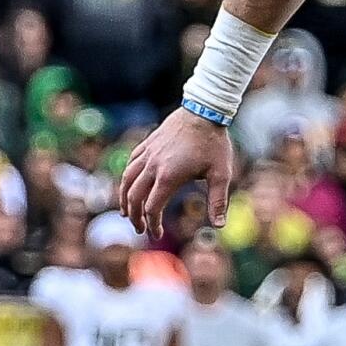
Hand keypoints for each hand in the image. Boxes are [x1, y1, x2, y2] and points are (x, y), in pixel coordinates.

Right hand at [116, 110, 233, 235]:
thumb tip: (219, 226)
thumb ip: (218, 201)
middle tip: (139, 229)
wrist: (204, 110)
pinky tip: (130, 184)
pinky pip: (131, 163)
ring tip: (126, 212)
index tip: (156, 235)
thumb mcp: (221, 174)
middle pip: (134, 197)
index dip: (152, 225)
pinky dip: (127, 178)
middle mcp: (153, 166)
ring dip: (124, 199)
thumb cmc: (214, 143)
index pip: (152, 208)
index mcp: (168, 177)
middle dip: (135, 216)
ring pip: (127, 179)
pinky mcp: (148, 143)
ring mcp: (148, 153)